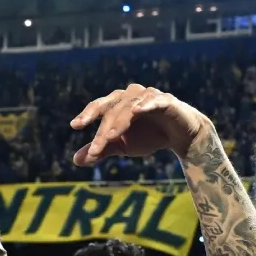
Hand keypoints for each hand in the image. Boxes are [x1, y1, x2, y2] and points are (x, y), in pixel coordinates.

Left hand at [70, 85, 212, 164]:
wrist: (180, 137)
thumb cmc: (148, 136)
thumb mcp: (122, 146)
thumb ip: (101, 150)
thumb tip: (76, 160)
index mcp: (118, 103)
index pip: (99, 107)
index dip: (87, 115)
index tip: (75, 126)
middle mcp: (131, 95)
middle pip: (112, 109)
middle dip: (103, 130)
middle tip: (95, 149)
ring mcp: (149, 95)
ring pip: (129, 106)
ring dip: (119, 122)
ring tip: (110, 138)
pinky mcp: (166, 100)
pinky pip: (154, 100)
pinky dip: (144, 105)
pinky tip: (136, 111)